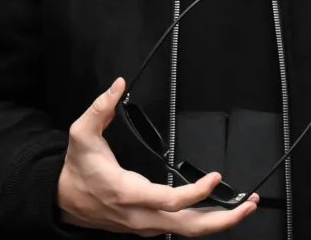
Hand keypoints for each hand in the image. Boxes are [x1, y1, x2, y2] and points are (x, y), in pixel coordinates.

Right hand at [56, 78, 257, 235]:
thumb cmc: (77, 170)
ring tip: (244, 205)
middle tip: (248, 204)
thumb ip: (100, 108)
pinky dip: (204, 220)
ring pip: (188, 231)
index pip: (169, 202)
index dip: (196, 193)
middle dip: (223, 219)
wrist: (63, 201)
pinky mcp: (148, 226)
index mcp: (127, 193)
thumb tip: (118, 86)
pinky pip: (181, 227)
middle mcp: (140, 215)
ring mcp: (145, 224)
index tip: (215, 177)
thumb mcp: (81, 134)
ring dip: (219, 221)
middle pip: (188, 227)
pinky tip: (221, 209)